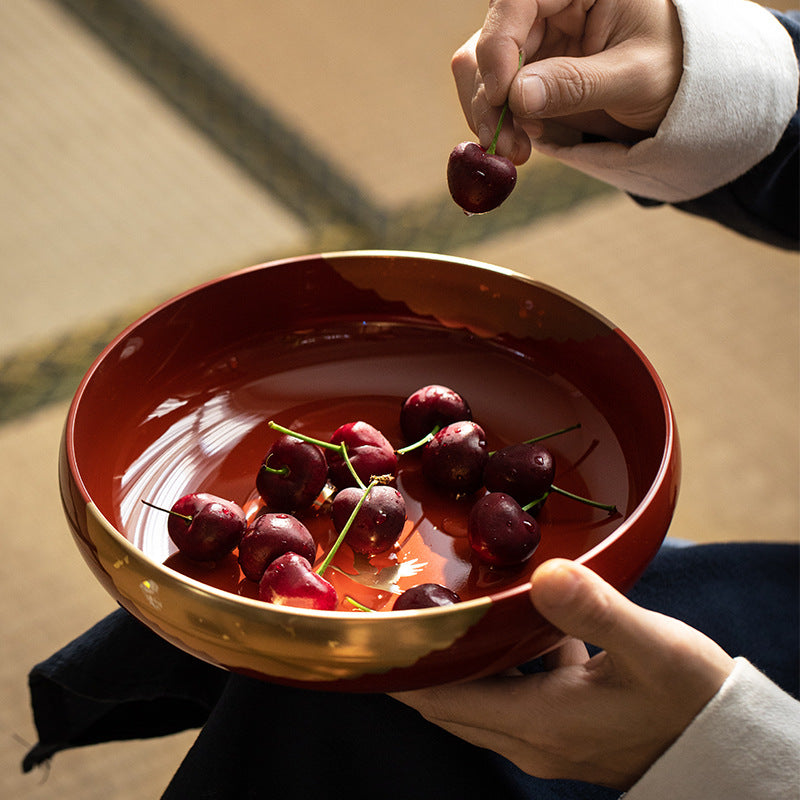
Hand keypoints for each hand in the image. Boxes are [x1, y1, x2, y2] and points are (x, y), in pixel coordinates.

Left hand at [391, 558, 733, 789]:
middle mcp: (528, 738)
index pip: (439, 699)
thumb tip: (544, 571)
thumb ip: (594, 609)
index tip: (375, 626)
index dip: (401, 666)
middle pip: (446, 701)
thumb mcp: (650, 646)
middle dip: (419, 659)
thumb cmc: (690, 698)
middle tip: (401, 604)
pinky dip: (499, 660)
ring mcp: (544, 737)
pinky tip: (523, 619)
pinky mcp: (561, 728)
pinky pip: (509, 692)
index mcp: (537, 721)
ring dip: (459, 657)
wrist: (726, 744)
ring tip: (450, 603)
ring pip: (476, 695)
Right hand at [452, 0, 683, 163]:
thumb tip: (518, 96)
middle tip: (502, 142)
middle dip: (489, 96)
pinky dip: (496, 124)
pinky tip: (517, 146)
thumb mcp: (635, 77)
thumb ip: (578, 84)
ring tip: (513, 151)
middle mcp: (548, 6)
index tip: (501, 95)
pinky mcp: (526, 74)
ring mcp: (533, 41)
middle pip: (488, 41)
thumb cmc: (672, 69)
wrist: (679, 94)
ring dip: (487, 115)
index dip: (498, 44)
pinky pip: (491, 96)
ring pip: (479, 70)